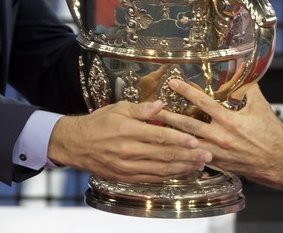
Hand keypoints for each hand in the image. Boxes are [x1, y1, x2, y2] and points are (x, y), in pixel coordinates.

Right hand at [48, 100, 211, 182]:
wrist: (76, 144)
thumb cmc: (98, 122)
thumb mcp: (118, 108)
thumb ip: (142, 109)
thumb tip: (161, 104)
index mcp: (128, 130)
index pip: (159, 135)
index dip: (179, 139)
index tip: (195, 140)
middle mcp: (128, 150)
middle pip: (164, 154)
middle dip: (187, 156)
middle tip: (207, 155)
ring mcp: (127, 166)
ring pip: (160, 169)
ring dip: (182, 168)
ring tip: (199, 165)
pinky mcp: (126, 176)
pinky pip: (151, 178)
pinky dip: (168, 176)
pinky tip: (180, 173)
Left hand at [155, 80, 282, 190]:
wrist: (279, 161)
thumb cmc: (271, 134)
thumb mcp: (261, 106)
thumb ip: (249, 89)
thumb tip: (242, 73)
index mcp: (229, 121)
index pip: (202, 103)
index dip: (186, 91)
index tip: (173, 83)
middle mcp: (219, 137)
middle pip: (187, 125)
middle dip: (169, 116)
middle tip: (153, 109)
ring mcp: (216, 153)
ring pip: (187, 143)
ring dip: (171, 136)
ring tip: (155, 129)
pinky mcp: (217, 164)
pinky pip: (196, 157)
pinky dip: (184, 152)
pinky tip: (171, 149)